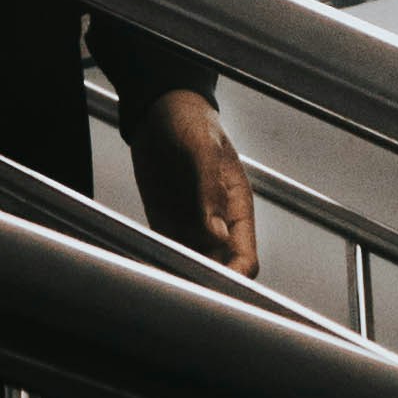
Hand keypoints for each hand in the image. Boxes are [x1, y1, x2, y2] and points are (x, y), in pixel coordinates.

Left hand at [127, 90, 257, 276]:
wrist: (160, 110)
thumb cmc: (191, 121)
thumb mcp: (201, 148)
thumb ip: (210, 189)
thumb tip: (217, 233)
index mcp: (236, 207)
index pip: (246, 258)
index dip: (237, 276)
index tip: (218, 285)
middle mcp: (216, 223)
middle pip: (221, 271)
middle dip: (208, 286)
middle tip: (185, 288)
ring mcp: (191, 225)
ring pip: (194, 267)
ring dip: (183, 277)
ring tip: (165, 281)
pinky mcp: (165, 224)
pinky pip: (168, 253)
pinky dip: (162, 264)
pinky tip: (150, 267)